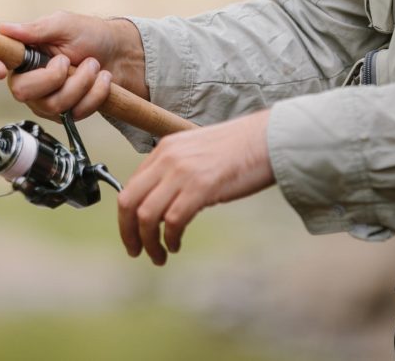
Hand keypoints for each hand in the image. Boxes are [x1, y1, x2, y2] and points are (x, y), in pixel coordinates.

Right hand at [0, 11, 148, 120]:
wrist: (121, 55)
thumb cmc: (90, 35)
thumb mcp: (64, 24)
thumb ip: (36, 29)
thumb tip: (5, 28)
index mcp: (21, 53)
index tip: (0, 69)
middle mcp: (28, 79)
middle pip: (21, 91)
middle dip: (53, 77)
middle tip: (69, 60)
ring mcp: (45, 99)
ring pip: (53, 104)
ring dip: (81, 82)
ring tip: (94, 66)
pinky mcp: (65, 114)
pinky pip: (74, 113)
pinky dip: (94, 94)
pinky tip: (102, 80)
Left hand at [117, 109, 274, 264]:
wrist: (268, 138)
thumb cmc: (239, 149)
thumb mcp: (197, 152)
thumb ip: (176, 170)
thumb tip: (162, 200)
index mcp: (164, 149)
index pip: (130, 186)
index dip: (126, 215)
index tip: (133, 232)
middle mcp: (167, 159)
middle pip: (128, 201)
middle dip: (127, 232)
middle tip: (135, 250)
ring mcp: (182, 172)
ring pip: (146, 215)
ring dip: (148, 242)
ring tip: (158, 256)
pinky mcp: (201, 187)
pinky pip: (173, 221)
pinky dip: (170, 239)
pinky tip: (175, 245)